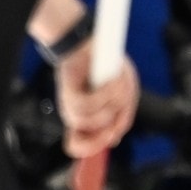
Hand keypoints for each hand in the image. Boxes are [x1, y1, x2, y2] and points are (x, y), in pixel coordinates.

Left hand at [54, 43, 139, 158]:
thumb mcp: (122, 93)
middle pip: (90, 139)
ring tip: (116, 84)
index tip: (110, 137)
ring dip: (111, 103)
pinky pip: (87, 104)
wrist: (90, 42)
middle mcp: (75, 114)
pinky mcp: (67, 91)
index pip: (79, 145)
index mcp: (87, 119)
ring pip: (91, 120)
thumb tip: (113, 137)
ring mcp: (69, 103)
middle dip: (111, 125)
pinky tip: (110, 81)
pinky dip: (104, 94)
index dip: (93, 148)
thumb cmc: (107, 67)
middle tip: (121, 104)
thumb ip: (120, 116)